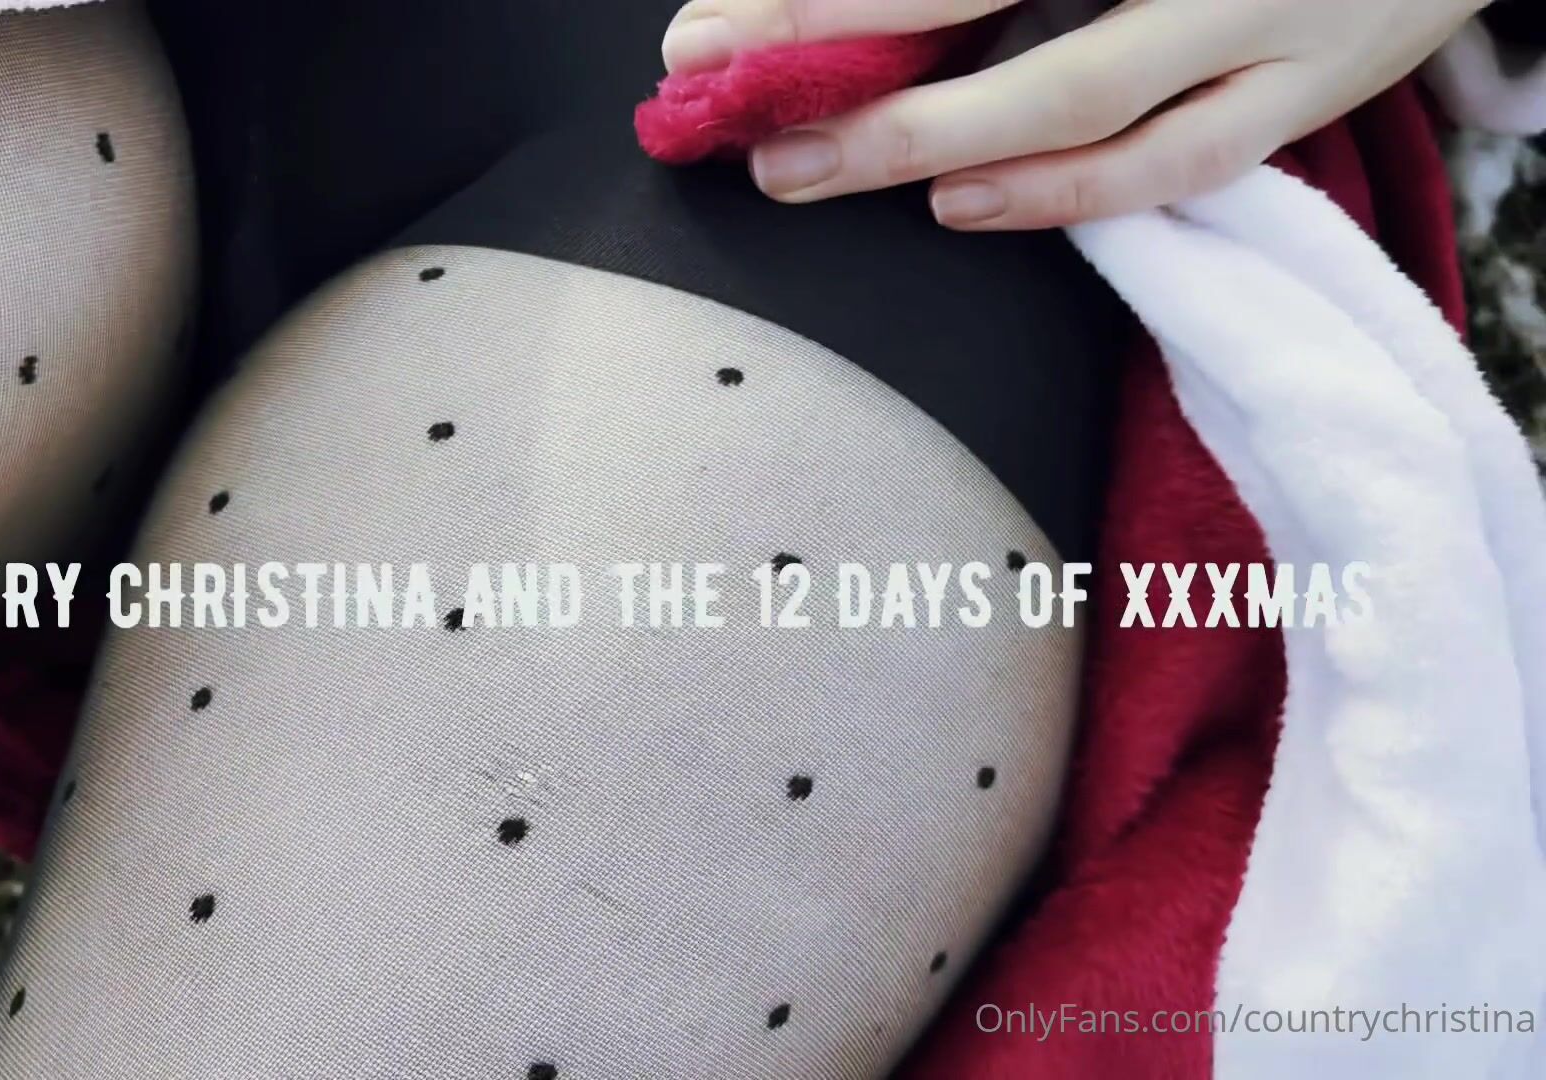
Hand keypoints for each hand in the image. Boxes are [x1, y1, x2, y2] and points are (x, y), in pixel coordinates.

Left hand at [661, 0, 1488, 228]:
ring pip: (1085, 95)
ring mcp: (1261, 20)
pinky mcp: (1307, 96)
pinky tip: (963, 205)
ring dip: (933, 139)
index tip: (707, 34)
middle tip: (721, 97)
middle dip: (837, 46)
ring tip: (810, 171)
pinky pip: (1178, 161)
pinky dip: (1068, 191)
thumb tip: (837, 9)